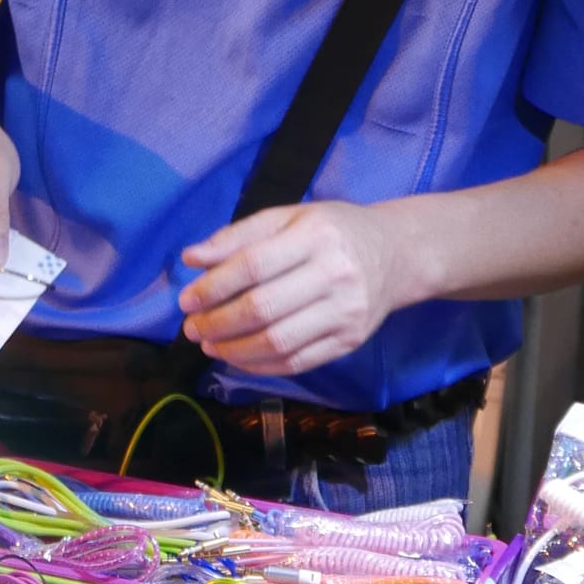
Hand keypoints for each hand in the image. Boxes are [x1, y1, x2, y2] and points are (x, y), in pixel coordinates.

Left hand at [179, 202, 402, 376]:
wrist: (397, 254)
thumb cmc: (334, 231)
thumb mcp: (289, 217)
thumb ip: (238, 236)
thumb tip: (191, 258)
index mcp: (316, 236)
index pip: (253, 266)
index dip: (213, 287)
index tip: (187, 300)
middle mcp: (335, 274)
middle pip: (263, 308)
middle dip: (217, 323)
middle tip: (191, 327)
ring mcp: (346, 312)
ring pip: (278, 342)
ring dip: (233, 349)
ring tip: (209, 345)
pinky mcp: (350, 341)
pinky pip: (297, 362)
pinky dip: (260, 365)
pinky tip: (238, 357)